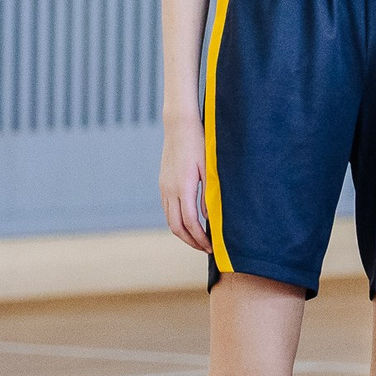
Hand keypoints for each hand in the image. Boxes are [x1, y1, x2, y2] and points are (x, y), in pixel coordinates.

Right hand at [159, 115, 208, 253]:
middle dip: (191, 241)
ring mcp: (164, 187)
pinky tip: (190, 222)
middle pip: (176, 226)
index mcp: (182, 188)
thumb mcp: (209, 168)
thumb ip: (209, 194)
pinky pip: (167, 209)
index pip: (190, 223)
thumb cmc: (199, 144)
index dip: (200, 238)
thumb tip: (208, 218)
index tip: (212, 247)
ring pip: (169, 219)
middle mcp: (169, 190)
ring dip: (183, 233)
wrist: (179, 126)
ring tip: (199, 239)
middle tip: (206, 249)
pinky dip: (177, 221)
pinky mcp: (163, 184)